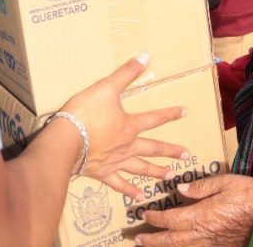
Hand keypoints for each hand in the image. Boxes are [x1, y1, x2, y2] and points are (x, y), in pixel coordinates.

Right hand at [61, 53, 188, 198]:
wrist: (65, 140)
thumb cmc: (85, 113)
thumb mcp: (106, 87)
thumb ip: (126, 73)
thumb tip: (146, 56)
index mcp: (129, 125)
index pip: (155, 118)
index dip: (170, 114)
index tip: (185, 112)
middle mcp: (127, 146)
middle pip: (153, 148)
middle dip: (170, 151)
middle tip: (187, 155)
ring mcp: (115, 161)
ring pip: (141, 168)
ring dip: (156, 172)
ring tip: (170, 176)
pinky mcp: (102, 173)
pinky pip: (119, 184)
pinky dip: (129, 190)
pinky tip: (138, 196)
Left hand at [134, 174, 252, 245]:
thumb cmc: (250, 194)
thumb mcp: (225, 181)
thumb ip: (201, 185)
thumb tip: (180, 187)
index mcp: (202, 215)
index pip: (171, 220)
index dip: (156, 219)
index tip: (145, 214)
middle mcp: (204, 233)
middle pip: (172, 240)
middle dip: (152, 240)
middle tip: (137, 239)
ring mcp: (212, 244)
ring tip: (150, 246)